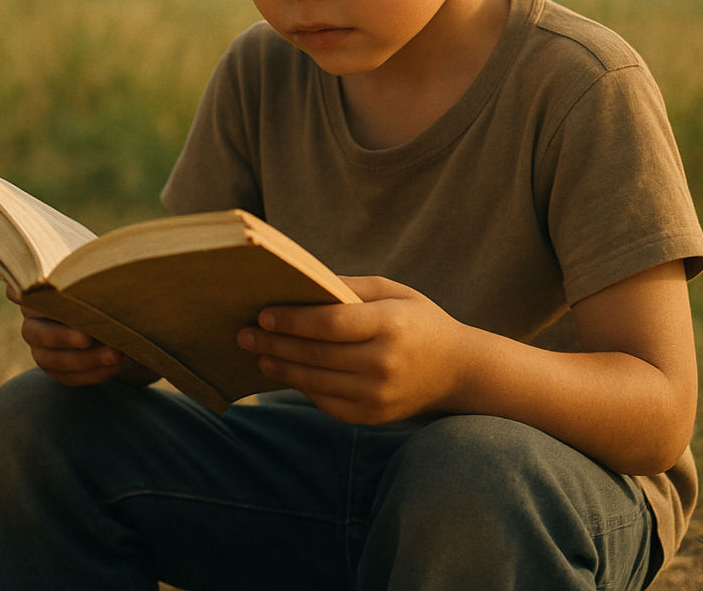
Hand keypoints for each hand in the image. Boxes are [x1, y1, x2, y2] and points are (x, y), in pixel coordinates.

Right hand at [6, 285, 139, 386]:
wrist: (117, 319)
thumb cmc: (103, 290)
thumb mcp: (99, 279)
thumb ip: (89, 275)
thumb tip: (97, 261)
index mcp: (38, 296)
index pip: (23, 295)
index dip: (26, 297)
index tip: (34, 296)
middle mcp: (33, 324)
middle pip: (38, 333)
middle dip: (64, 337)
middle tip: (88, 338)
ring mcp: (42, 350)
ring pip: (55, 360)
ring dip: (87, 359)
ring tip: (115, 354)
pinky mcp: (58, 370)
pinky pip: (71, 377)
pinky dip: (94, 372)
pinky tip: (115, 364)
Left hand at [236, 276, 468, 423]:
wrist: (457, 371)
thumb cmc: (418, 321)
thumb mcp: (394, 291)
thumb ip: (350, 287)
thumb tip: (304, 285)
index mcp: (390, 324)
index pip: (331, 324)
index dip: (293, 320)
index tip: (263, 314)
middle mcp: (384, 363)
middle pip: (317, 355)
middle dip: (275, 344)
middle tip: (244, 334)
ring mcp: (378, 395)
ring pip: (316, 382)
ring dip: (281, 368)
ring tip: (258, 354)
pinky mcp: (372, 417)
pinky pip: (326, 402)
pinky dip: (302, 387)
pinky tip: (285, 372)